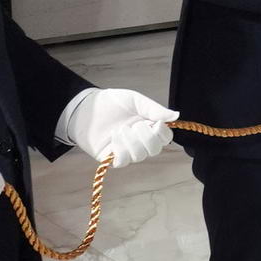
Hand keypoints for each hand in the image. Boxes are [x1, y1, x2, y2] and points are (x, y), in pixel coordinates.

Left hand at [59, 86, 178, 166]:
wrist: (85, 107)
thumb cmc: (110, 102)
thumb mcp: (135, 100)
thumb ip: (154, 109)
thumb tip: (175, 116)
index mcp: (148, 126)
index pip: (165, 138)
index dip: (163, 134)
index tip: (156, 123)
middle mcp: (139, 140)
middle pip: (155, 150)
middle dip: (147, 138)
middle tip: (135, 125)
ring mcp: (126, 150)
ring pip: (140, 155)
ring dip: (132, 141)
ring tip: (121, 129)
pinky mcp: (111, 157)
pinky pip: (123, 161)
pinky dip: (121, 149)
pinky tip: (114, 136)